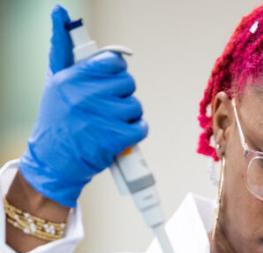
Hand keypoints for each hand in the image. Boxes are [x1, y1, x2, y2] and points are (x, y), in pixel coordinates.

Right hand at [19, 5, 147, 207]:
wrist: (54, 161)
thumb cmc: (56, 120)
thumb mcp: (54, 80)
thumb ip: (62, 47)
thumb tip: (60, 12)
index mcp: (74, 77)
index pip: (113, 63)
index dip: (115, 74)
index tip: (109, 84)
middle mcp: (87, 95)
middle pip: (128, 84)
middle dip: (121, 96)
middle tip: (107, 108)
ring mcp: (103, 117)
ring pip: (136, 106)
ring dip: (128, 116)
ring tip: (110, 124)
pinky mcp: (116, 138)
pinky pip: (142, 126)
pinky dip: (136, 132)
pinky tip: (121, 136)